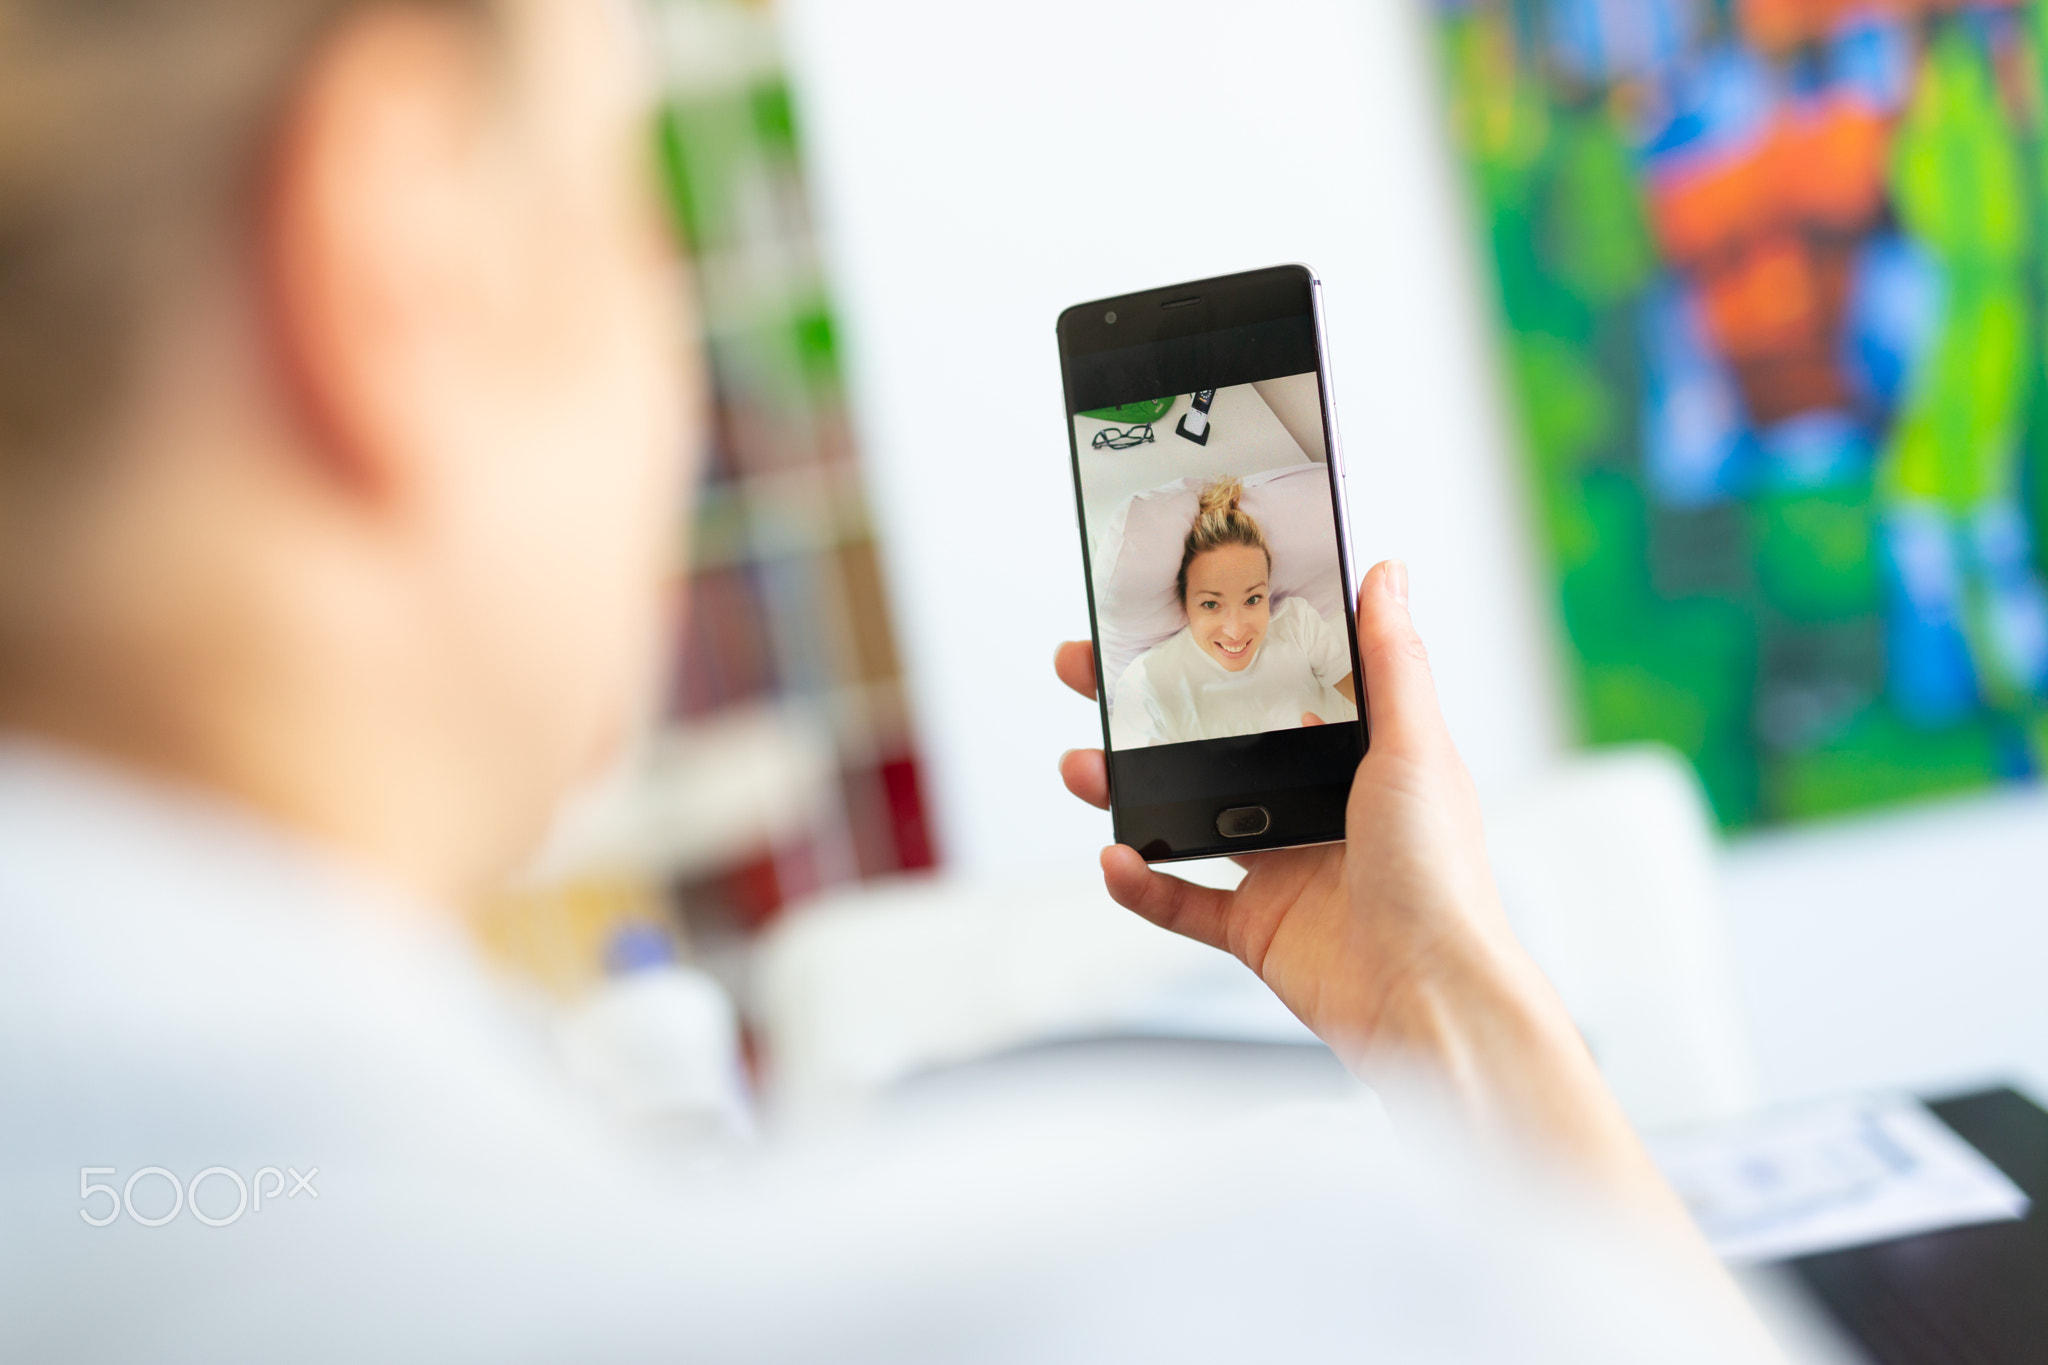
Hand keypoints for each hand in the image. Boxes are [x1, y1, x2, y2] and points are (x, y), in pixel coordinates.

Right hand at [1057, 563, 1684, 1217]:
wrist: (1432, 1003)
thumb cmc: (1443, 877)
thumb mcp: (1418, 748)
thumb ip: (1394, 660)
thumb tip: (1388, 572)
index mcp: (1354, 758)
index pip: (1271, 687)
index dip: (1216, 653)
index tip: (1166, 620)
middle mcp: (1314, 808)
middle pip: (1210, 745)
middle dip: (1143, 711)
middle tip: (1088, 675)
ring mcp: (1281, 870)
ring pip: (1183, 817)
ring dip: (1126, 790)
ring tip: (1081, 767)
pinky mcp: (1255, 929)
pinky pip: (1180, 901)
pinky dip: (1141, 884)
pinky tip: (1115, 859)